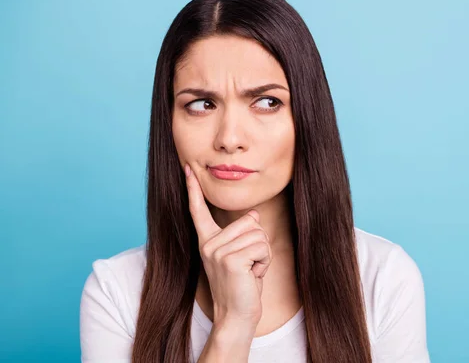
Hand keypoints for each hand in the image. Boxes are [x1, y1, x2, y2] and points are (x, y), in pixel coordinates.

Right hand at [185, 163, 271, 326]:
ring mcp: (217, 251)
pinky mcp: (230, 259)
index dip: (193, 189)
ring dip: (263, 255)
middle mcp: (208, 243)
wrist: (236, 316)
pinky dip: (265, 262)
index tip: (188, 169)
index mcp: (208, 241)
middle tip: (248, 266)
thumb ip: (244, 234)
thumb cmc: (242, 286)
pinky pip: (262, 247)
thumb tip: (254, 214)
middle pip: (250, 222)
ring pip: (259, 234)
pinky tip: (252, 276)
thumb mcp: (243, 256)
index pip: (199, 211)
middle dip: (259, 244)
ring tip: (249, 272)